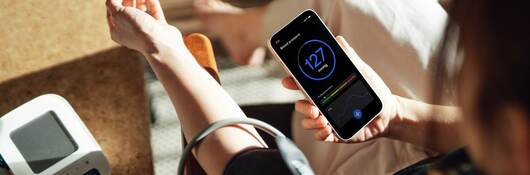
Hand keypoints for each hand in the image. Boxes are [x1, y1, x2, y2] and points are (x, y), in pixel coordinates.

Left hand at [106, 0, 186, 56]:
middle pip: (126, 11)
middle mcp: (130, 32)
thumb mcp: (118, 14)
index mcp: (117, 32)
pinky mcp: (159, 28)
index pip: (111, 12)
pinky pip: (154, 12)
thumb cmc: (138, 30)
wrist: (161, 44)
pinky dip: (152, 3)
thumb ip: (112, 3)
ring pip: (140, 11)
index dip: (115, 0)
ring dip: (140, 0)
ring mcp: (145, 30)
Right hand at [282, 36, 399, 142]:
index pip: (303, 85)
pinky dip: (320, 133)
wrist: (388, 112)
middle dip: (302, 107)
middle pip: (300, 105)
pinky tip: (329, 129)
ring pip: (307, 122)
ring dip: (312, 122)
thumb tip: (339, 40)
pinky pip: (320, 135)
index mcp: (325, 89)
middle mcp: (322, 104)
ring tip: (324, 120)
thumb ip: (349, 57)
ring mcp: (327, 119)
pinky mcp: (334, 133)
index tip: (288, 81)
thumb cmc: (373, 91)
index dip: (292, 82)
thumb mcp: (362, 72)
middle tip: (313, 108)